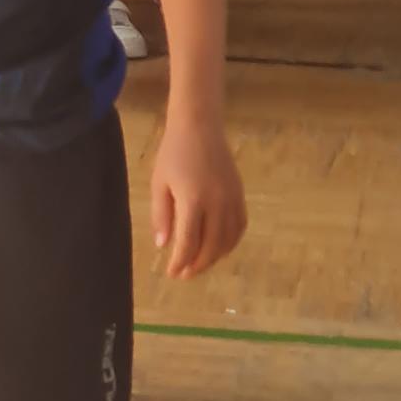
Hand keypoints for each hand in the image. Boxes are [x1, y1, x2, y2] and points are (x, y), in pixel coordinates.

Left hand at [150, 117, 246, 279]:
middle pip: (211, 246)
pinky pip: (240, 226)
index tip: (171, 273)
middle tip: (184, 274)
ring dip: (214, 257)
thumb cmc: (173, 153)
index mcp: (193, 201)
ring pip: (228, 240)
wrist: (200, 126)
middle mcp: (217, 203)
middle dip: (197, 265)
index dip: (180, 262)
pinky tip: (219, 248)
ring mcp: (232, 199)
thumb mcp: (159, 184)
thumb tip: (164, 246)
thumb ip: (161, 216)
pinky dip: (230, 242)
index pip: (188, 243)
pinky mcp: (240, 194)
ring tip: (199, 264)